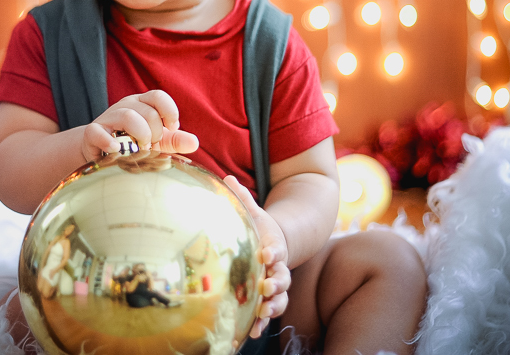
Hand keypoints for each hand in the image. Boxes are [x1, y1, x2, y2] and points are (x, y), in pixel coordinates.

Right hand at [80, 90, 198, 161]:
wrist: (101, 152)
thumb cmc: (133, 143)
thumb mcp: (156, 141)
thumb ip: (175, 141)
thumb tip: (194, 142)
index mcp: (142, 104)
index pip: (159, 96)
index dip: (169, 111)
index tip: (172, 128)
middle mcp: (126, 106)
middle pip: (148, 112)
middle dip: (155, 133)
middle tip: (151, 146)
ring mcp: (108, 118)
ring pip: (128, 116)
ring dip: (140, 135)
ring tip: (139, 149)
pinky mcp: (92, 132)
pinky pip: (98, 132)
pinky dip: (108, 141)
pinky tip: (116, 150)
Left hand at [224, 175, 290, 338]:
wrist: (274, 246)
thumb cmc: (260, 230)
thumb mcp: (253, 213)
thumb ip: (242, 198)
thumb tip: (227, 178)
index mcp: (274, 246)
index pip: (276, 249)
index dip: (273, 252)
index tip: (266, 254)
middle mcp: (278, 268)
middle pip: (282, 278)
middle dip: (276, 284)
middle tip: (266, 288)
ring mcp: (275, 285)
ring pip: (279, 299)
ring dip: (272, 307)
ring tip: (262, 313)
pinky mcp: (269, 298)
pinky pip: (269, 312)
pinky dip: (262, 322)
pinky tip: (253, 331)